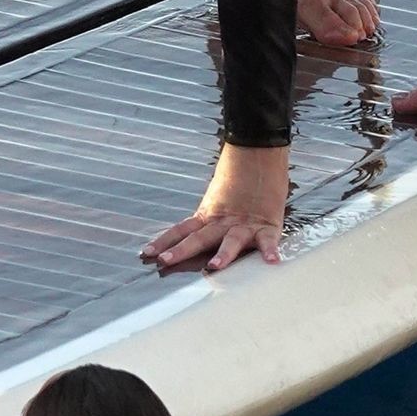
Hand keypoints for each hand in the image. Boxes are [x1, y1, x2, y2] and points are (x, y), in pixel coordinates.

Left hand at [142, 143, 288, 272]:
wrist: (259, 150)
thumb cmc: (240, 176)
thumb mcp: (218, 199)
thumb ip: (208, 217)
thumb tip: (187, 232)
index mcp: (209, 214)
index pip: (182, 229)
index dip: (164, 241)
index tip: (145, 252)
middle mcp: (223, 221)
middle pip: (200, 237)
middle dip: (182, 250)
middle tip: (166, 261)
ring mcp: (245, 223)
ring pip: (232, 240)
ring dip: (224, 254)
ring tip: (214, 266)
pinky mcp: (267, 223)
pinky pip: (268, 239)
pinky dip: (270, 249)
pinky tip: (271, 260)